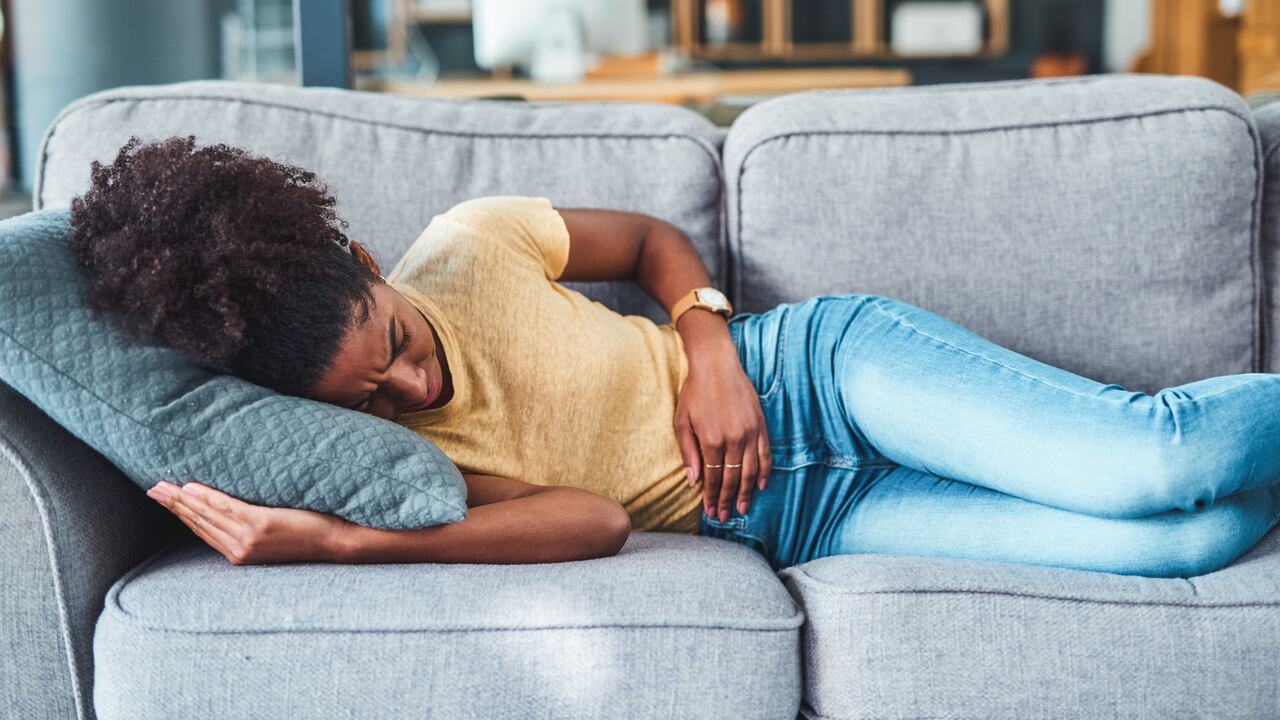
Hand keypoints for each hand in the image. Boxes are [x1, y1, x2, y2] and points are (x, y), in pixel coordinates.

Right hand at [146, 480, 350, 564]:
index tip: (165, 500)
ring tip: (162, 486)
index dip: (183, 515)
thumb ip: (256, 525)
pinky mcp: (261, 525)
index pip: (204, 531)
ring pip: (207, 515)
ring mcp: (249, 539)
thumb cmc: (312, 533)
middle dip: (173, 506)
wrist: (338, 542)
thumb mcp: (277, 534)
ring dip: (182, 500)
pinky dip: (207, 497)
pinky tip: (192, 488)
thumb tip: (242, 505)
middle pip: (199, 523)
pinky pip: (226, 508)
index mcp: (242, 553)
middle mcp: (240, 549)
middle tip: (152, 489)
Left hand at [674, 344, 771, 521]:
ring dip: (747, 492)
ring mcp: (750, 432)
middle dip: (728, 500)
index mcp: (711, 440)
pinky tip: (761, 485)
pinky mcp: (760, 424)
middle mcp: (733, 439)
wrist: (716, 364)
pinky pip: (766, 454)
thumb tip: (693, 481)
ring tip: (743, 509)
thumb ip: (688, 452)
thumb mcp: (682, 421)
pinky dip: (764, 472)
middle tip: (725, 516)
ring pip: (751, 470)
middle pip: (733, 478)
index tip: (712, 512)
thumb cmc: (695, 392)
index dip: (713, 497)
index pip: (714, 478)